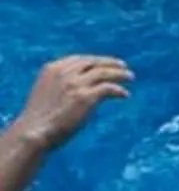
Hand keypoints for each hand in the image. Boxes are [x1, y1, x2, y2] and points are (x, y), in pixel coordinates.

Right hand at [12, 53, 132, 151]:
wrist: (35, 130)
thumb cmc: (39, 120)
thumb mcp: (46, 95)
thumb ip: (59, 87)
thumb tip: (75, 93)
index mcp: (53, 69)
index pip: (78, 60)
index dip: (95, 61)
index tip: (106, 64)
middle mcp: (64, 72)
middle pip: (92, 62)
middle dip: (109, 63)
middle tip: (123, 67)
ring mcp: (75, 84)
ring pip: (103, 73)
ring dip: (119, 74)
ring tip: (130, 77)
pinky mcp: (85, 98)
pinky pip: (108, 88)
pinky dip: (118, 90)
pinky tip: (125, 95)